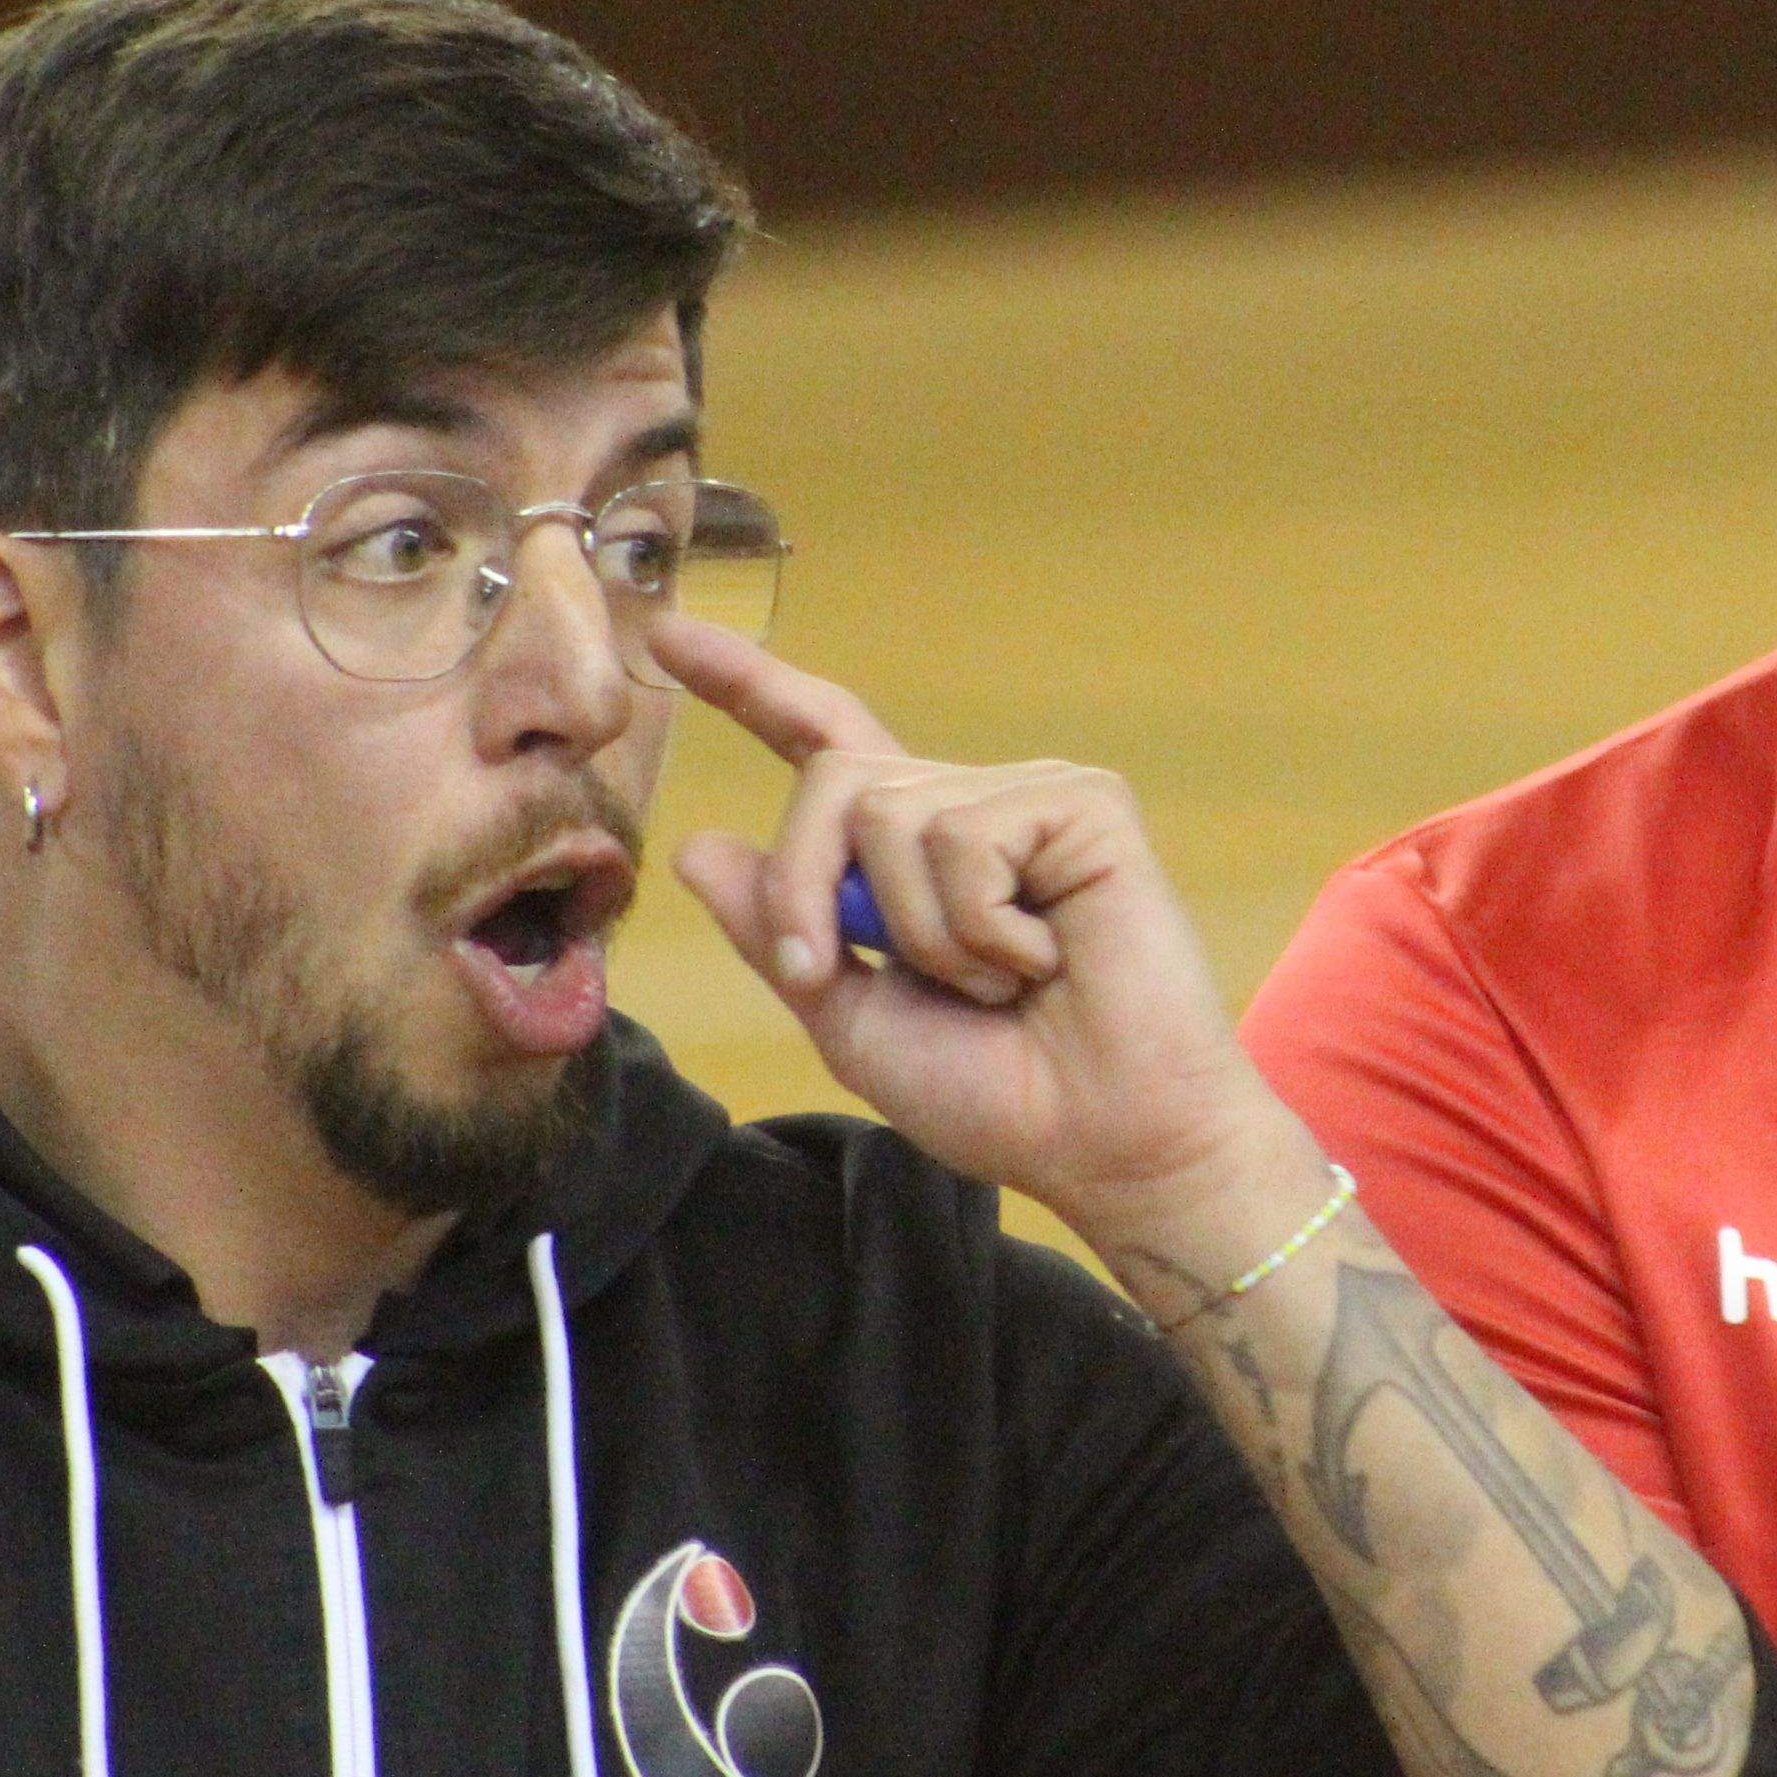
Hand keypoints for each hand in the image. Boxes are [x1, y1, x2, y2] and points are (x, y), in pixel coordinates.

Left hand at [659, 623, 1319, 1254]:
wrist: (1105, 1140)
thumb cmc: (999, 1096)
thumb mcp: (849, 1020)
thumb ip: (779, 933)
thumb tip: (702, 846)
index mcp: (913, 854)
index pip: (822, 744)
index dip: (747, 687)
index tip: (671, 635)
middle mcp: (968, 806)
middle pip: (833, 780)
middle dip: (810, 891)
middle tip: (846, 977)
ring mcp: (1029, 797)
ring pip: (889, 813)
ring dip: (922, 935)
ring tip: (1001, 984)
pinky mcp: (1083, 804)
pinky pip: (964, 838)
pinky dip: (982, 928)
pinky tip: (1044, 963)